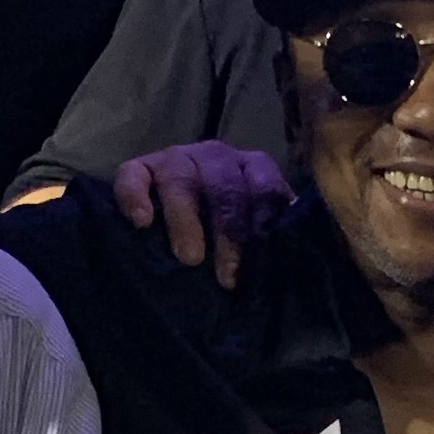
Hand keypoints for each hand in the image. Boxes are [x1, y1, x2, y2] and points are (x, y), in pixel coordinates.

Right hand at [112, 143, 292, 289]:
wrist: (187, 216)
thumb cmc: (231, 236)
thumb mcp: (259, 234)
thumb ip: (279, 240)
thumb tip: (300, 264)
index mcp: (255, 170)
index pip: (265, 190)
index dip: (262, 230)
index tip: (256, 269)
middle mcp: (219, 157)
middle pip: (226, 188)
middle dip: (229, 233)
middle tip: (226, 277)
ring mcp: (179, 158)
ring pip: (181, 178)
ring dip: (185, 218)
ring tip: (189, 257)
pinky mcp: (143, 167)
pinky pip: (134, 173)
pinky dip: (135, 194)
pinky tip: (142, 221)